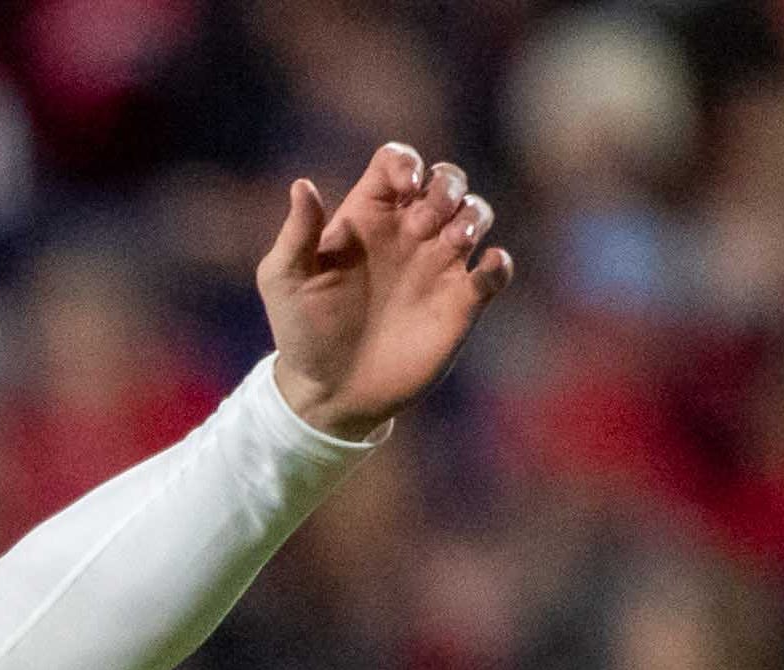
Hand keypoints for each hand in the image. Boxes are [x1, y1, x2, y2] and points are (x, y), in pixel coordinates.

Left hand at [261, 141, 513, 438]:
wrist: (328, 393)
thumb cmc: (302, 332)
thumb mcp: (284, 281)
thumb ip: (296, 234)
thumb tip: (303, 186)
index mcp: (370, 216)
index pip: (398, 163)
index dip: (407, 162)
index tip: (405, 184)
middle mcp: (410, 232)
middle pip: (447, 180)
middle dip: (446, 187)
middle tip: (423, 225)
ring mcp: (438, 265)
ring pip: (476, 213)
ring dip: (474, 215)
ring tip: (455, 240)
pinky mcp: (459, 303)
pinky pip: (495, 271)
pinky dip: (499, 265)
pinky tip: (488, 268)